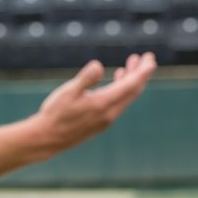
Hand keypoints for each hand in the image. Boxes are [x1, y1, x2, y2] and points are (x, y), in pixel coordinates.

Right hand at [31, 52, 156, 152]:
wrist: (47, 139)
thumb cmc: (56, 113)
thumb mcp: (68, 92)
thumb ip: (85, 79)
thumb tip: (98, 65)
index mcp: (104, 103)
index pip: (131, 85)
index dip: (143, 71)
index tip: (150, 59)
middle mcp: (109, 113)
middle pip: (133, 91)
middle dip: (140, 73)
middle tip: (145, 58)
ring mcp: (106, 119)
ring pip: (126, 97)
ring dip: (131, 80)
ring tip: (131, 64)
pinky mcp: (100, 123)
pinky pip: (119, 103)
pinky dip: (122, 90)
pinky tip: (116, 82)